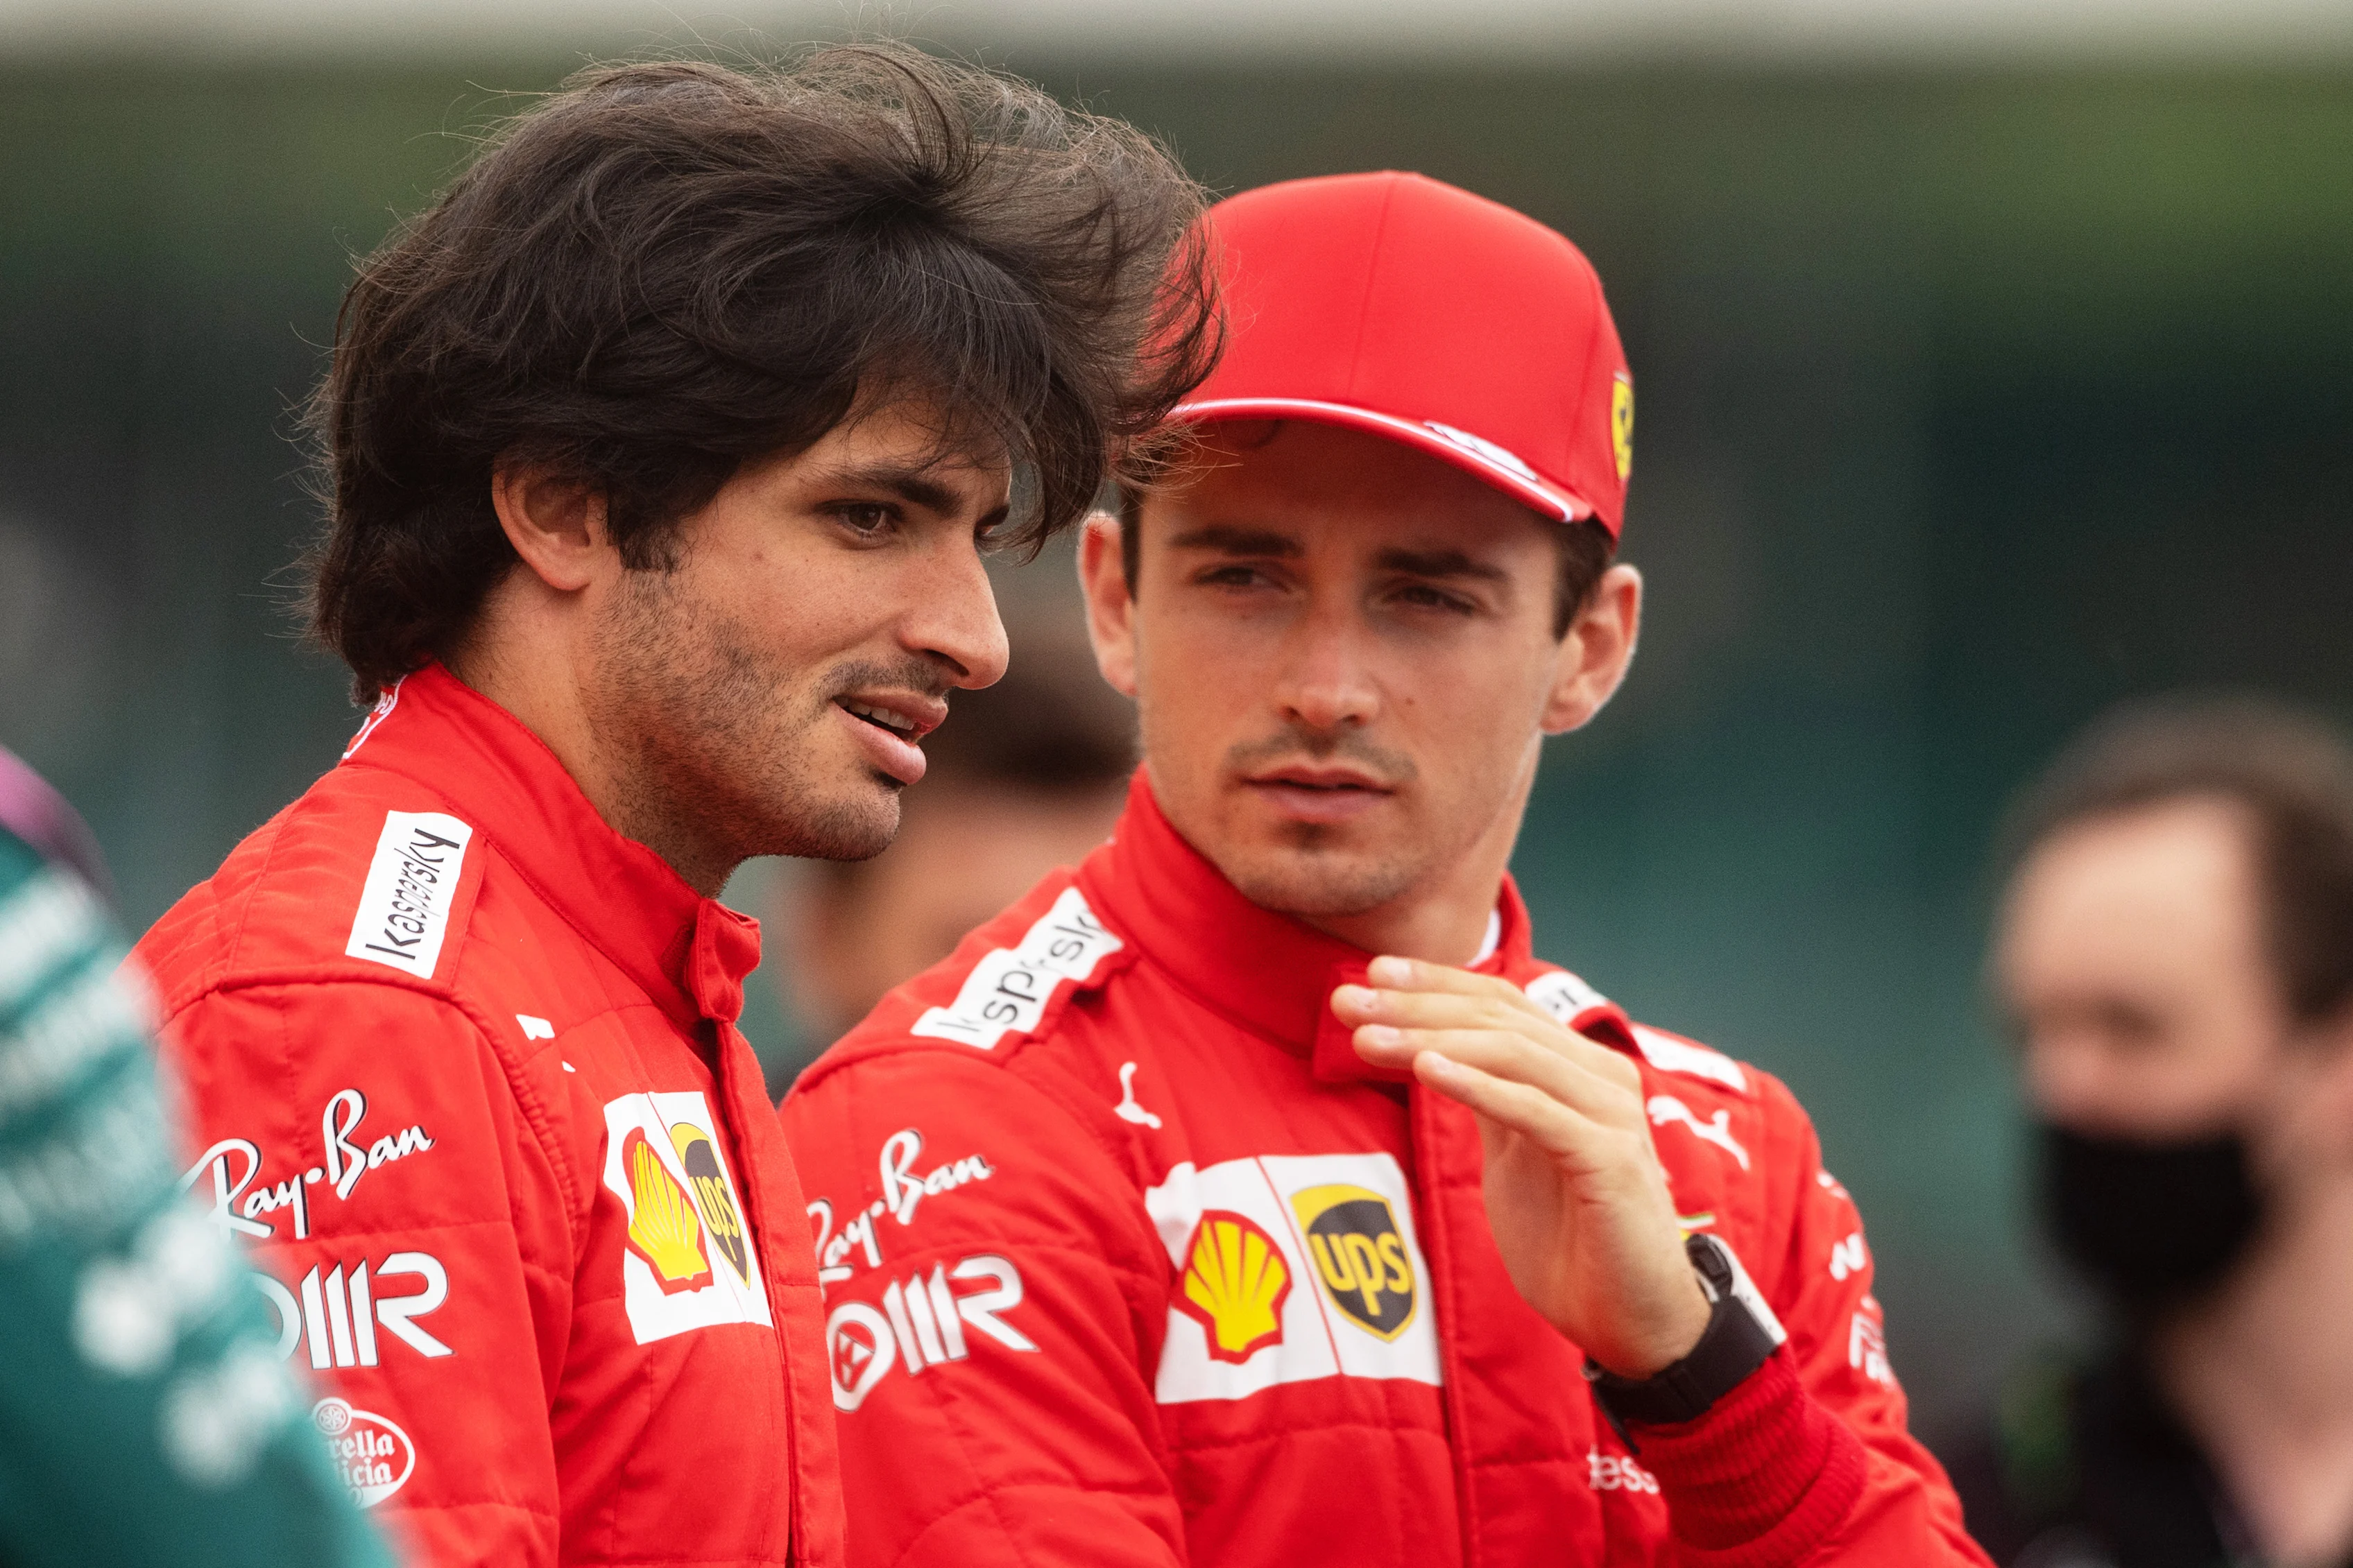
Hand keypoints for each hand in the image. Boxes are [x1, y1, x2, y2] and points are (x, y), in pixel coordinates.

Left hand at [1331, 956, 1709, 1377]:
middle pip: (1499, 1018)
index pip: (1501, 1004)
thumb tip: (1433, 1050)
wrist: (1630, 1322)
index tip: (1370, 972)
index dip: (1436, 983)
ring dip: (1431, 1037)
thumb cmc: (1571, 1241)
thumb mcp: (1514, 1156)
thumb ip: (1489, 1101)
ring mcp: (1610, 1115)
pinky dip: (1479, 1085)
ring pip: (1513, 1053)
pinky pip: (1535, 1110)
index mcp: (1577, 1069)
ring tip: (1368, 1036)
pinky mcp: (1610, 1160)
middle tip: (1346, 999)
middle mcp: (1600, 1077)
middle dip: (1416, 1005)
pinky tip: (1428, 1069)